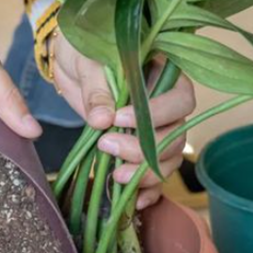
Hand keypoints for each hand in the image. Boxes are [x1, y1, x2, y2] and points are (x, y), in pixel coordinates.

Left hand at [52, 35, 195, 209]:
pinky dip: (146, 191)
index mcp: (165, 73)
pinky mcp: (141, 149)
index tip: (118, 118)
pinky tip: (131, 200)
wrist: (72, 63)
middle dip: (144, 149)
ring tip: (114, 176)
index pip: (180, 98)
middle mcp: (168, 105)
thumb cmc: (85, 51)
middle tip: (106, 145)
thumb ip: (97, 88)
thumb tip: (102, 120)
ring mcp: (157, 130)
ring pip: (169, 159)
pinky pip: (155, 175)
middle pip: (177, 135)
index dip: (156, 114)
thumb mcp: (87, 62)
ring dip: (144, 173)